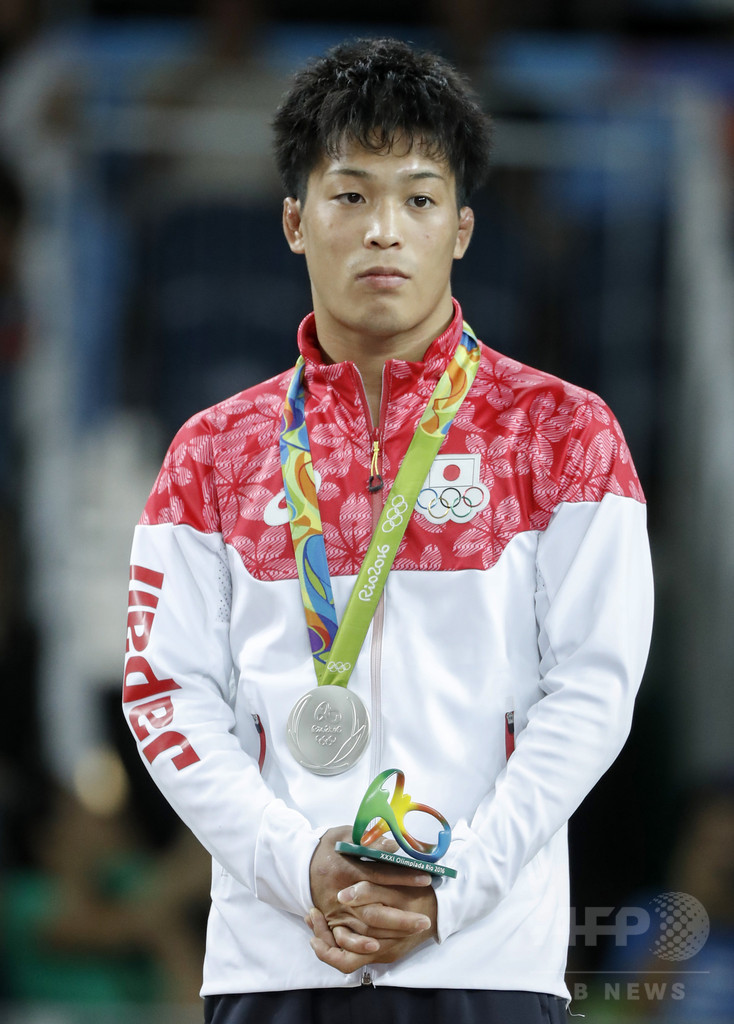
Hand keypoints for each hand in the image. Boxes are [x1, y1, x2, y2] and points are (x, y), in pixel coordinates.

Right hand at [308, 826, 436, 972]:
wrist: (299, 865)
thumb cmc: (327, 848)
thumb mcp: (345, 835)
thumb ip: (369, 841)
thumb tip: (394, 846)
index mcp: (346, 869)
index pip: (380, 875)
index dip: (403, 878)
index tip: (425, 879)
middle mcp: (342, 894)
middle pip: (375, 910)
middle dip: (402, 917)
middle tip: (426, 919)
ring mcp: (336, 912)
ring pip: (366, 927)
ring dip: (391, 932)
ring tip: (415, 931)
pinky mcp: (332, 922)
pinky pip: (348, 939)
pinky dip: (363, 946)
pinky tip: (380, 947)